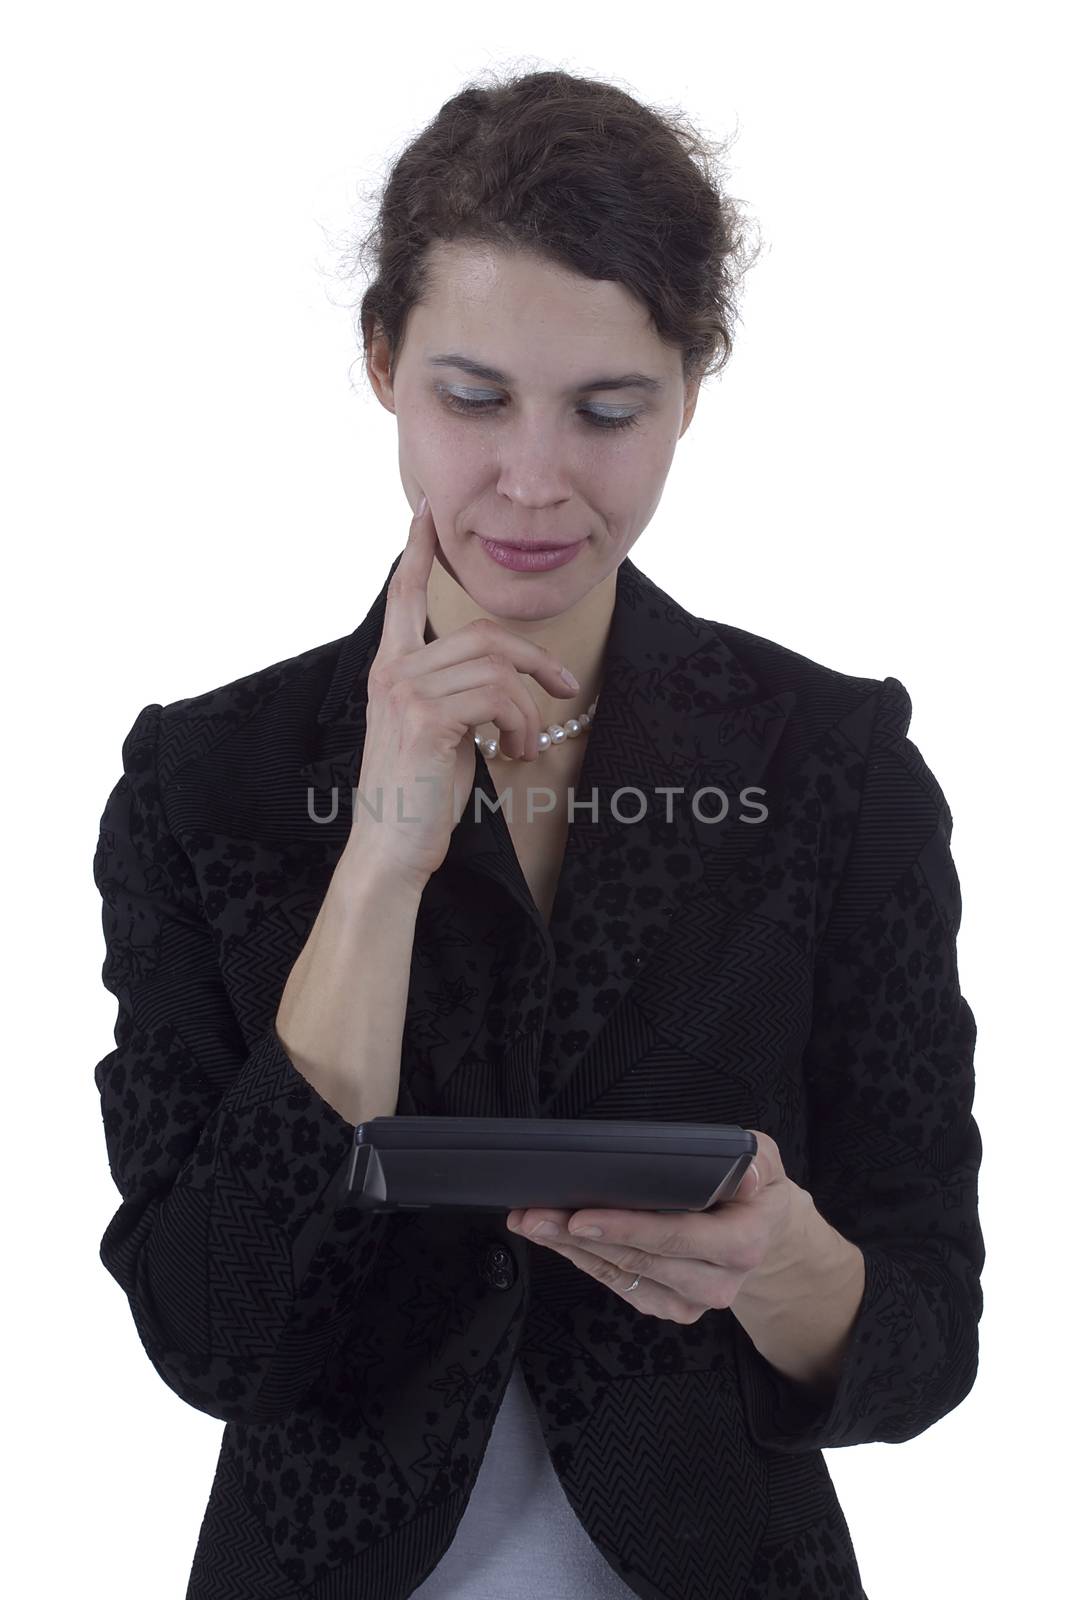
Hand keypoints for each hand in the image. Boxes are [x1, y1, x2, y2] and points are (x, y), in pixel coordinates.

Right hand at [348, 494, 581, 887]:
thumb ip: (455, 695)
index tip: (427, 511)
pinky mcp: (427, 718)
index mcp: (390, 669)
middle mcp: (392, 671)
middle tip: (563, 685)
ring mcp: (406, 691)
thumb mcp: (437, 733)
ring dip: (528, 707)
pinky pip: (499, 697)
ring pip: (496, 666)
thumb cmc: (417, 797)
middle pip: (482, 634)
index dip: (418, 552)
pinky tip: (515, 752)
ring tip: (524, 744)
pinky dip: (521, 724)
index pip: (403, 597)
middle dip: (534, 658)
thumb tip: (502, 687)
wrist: (390, 848)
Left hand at [505, 1130, 813, 1324]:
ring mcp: (692, 1301)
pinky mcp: (670, 1307)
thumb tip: (743, 1171)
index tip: (580, 1217)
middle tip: (535, 1214)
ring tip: (533, 1222)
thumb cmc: (755, 1190)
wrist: (765, 1234)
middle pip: (637, 1260)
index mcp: (742, 1244)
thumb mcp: (765, 1162)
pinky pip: (620, 1285)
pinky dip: (586, 1262)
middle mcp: (718, 1282)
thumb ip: (756, 1161)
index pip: (675, 1236)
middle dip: (579, 1236)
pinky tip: (559, 1240)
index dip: (624, 1228)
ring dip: (572, 1250)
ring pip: (622, 1276)